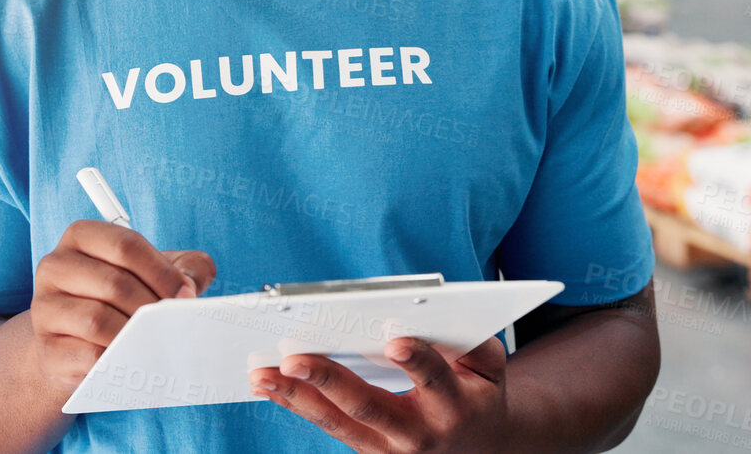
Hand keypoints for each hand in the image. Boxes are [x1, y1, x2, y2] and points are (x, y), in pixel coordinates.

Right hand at [30, 220, 215, 392]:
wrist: (77, 343)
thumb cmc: (120, 299)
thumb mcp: (154, 273)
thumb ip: (185, 267)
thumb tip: (192, 286)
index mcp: (81, 237)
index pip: (125, 245)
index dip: (163, 271)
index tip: (186, 294)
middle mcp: (55, 266)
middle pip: (114, 283)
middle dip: (152, 306)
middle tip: (174, 323)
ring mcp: (44, 308)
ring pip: (97, 319)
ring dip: (135, 334)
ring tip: (156, 340)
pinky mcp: (46, 348)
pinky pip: (87, 355)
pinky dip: (117, 360)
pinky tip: (133, 359)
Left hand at [250, 336, 508, 452]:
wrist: (478, 447)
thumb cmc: (477, 391)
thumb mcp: (488, 365)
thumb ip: (469, 338)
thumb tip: (428, 311)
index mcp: (456, 407)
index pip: (435, 381)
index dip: (417, 362)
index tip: (395, 342)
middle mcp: (419, 435)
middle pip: (370, 406)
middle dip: (329, 379)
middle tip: (294, 357)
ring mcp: (389, 450)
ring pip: (338, 422)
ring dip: (295, 396)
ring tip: (262, 374)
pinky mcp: (368, 453)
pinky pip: (328, 427)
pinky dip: (296, 404)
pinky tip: (269, 386)